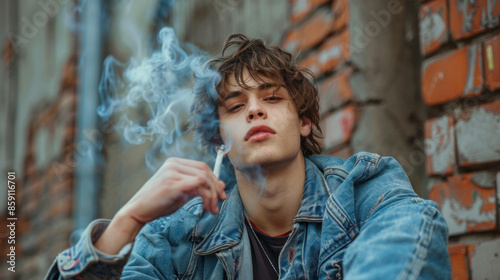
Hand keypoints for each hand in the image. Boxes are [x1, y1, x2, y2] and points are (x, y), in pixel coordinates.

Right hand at [95, 157, 226, 253]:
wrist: (138, 211)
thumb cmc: (158, 203)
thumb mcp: (180, 192)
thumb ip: (196, 187)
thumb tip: (219, 187)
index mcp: (174, 163)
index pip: (202, 167)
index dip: (214, 179)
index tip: (221, 193)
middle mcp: (173, 164)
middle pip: (205, 171)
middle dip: (216, 187)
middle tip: (221, 201)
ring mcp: (172, 172)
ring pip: (204, 178)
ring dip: (212, 195)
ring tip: (212, 208)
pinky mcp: (172, 184)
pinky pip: (198, 185)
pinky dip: (206, 196)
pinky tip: (205, 207)